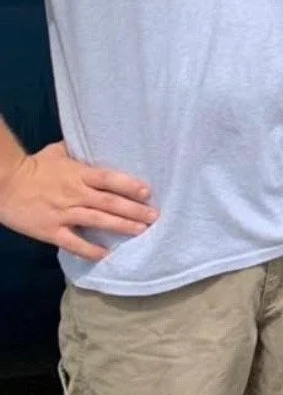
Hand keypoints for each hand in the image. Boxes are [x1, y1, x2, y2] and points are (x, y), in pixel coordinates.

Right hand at [0, 142, 156, 261]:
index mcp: (79, 173)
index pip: (110, 179)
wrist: (4, 183)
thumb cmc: (34, 166)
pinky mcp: (50, 230)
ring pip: (98, 221)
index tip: (148, 192)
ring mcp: (63, 213)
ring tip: (141, 231)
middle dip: (134, 210)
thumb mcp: (59, 151)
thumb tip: (98, 139)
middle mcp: (75, 194)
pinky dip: (90, 250)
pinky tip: (106, 254)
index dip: (129, 185)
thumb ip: (79, 149)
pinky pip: (73, 242)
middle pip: (110, 202)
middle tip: (155, 217)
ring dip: (121, 227)